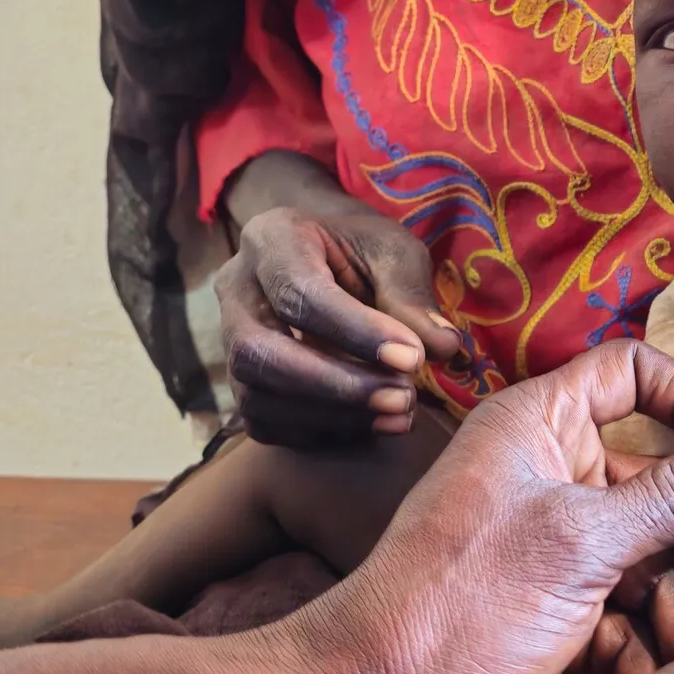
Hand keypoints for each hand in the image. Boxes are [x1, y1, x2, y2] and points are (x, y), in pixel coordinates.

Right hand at [215, 202, 462, 446]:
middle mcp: (235, 291)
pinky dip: (319, 433)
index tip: (413, 358)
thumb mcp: (393, 251)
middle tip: (403, 398)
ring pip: (255, 396)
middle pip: (259, 353)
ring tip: (399, 414)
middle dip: (334, 385)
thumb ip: (412, 296)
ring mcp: (228, 341)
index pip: (298, 293)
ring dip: (331, 416)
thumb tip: (445, 350)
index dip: (355, 332)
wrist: (323, 254)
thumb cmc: (360, 247)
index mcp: (271, 240)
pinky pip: (264, 423)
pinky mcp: (241, 382)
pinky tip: (371, 426)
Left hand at [260, 340, 673, 673]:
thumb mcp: (583, 542)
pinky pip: (621, 605)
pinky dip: (635, 639)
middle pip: (654, 472)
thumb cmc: (456, 606)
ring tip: (671, 639)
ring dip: (668, 599)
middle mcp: (544, 472)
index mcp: (536, 425)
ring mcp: (549, 541)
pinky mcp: (551, 603)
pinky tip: (632, 671)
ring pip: (647, 549)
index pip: (631, 371)